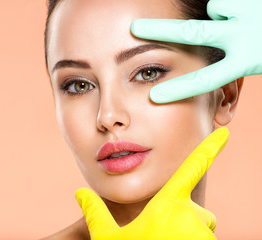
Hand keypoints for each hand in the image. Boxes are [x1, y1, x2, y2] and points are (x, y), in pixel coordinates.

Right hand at [75, 127, 228, 239]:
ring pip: (200, 227)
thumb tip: (79, 192)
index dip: (209, 147)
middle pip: (193, 208)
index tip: (225, 131)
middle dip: (181, 216)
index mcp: (167, 204)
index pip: (192, 167)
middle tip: (158, 234)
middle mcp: (191, 217)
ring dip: (186, 232)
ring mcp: (203, 235)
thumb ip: (95, 212)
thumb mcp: (107, 237)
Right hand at [130, 0, 261, 102]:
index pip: (206, 79)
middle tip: (136, 26)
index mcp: (247, 58)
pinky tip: (243, 8)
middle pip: (192, 33)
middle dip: (160, 30)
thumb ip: (237, 65)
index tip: (156, 97)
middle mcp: (242, 34)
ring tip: (235, 17)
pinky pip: (222, 1)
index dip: (179, 90)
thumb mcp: (259, 60)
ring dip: (217, 13)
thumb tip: (220, 69)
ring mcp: (246, 11)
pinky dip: (226, 5)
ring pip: (212, 9)